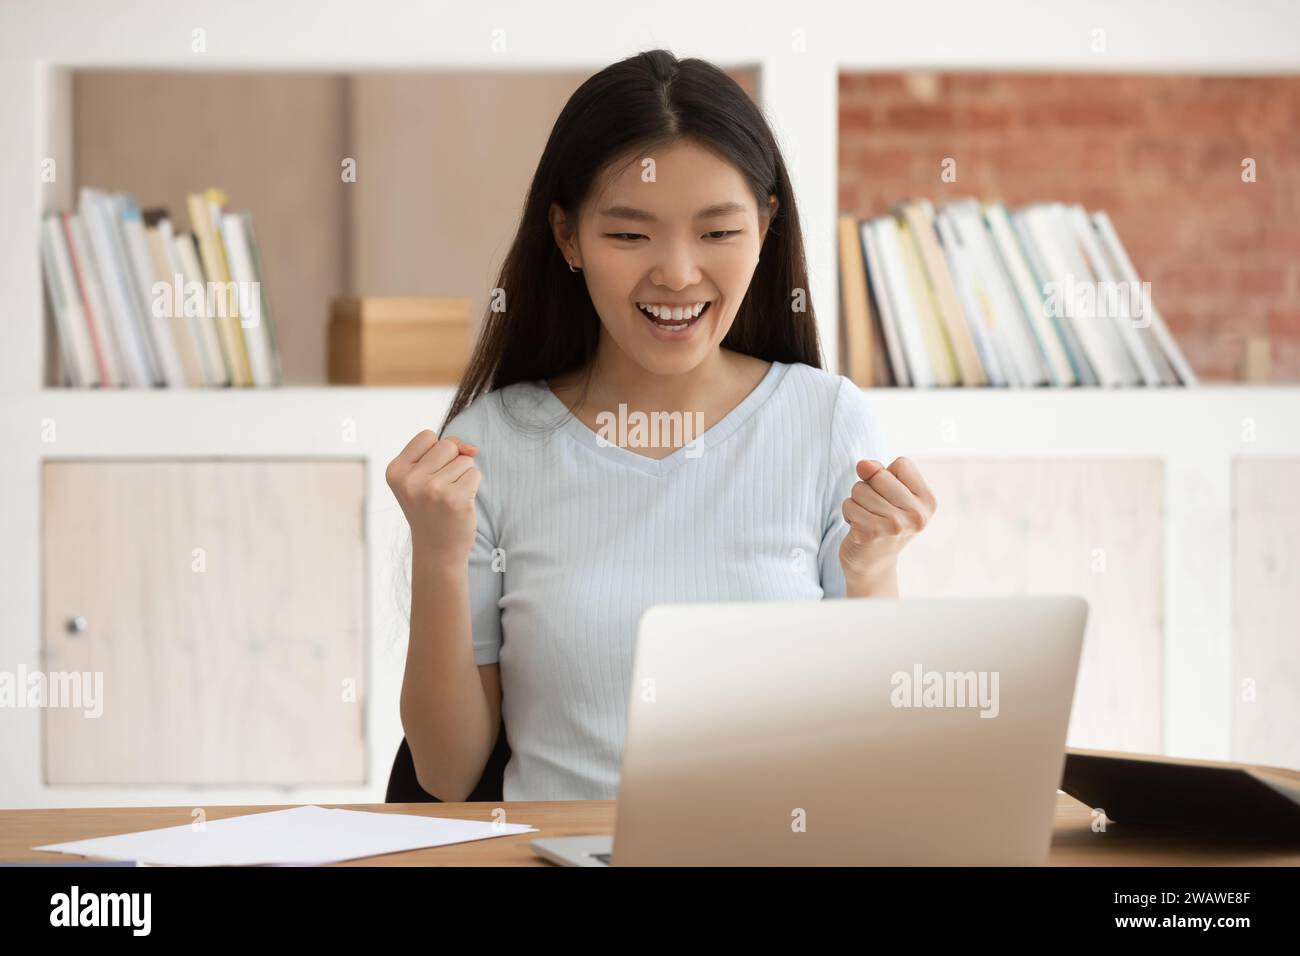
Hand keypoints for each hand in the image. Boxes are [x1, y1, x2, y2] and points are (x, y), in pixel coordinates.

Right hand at [385, 431, 480, 566]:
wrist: (437, 550)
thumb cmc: (432, 509)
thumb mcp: (425, 475)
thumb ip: (445, 450)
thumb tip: (472, 449)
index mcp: (395, 470)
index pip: (427, 436)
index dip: (436, 453)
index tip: (428, 477)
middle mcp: (410, 479)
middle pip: (448, 445)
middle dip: (451, 463)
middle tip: (440, 491)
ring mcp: (432, 490)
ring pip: (464, 459)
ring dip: (463, 476)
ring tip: (449, 498)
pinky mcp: (455, 499)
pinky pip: (475, 474)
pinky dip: (472, 486)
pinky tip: (460, 504)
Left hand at [839, 456, 934, 590]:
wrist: (873, 563)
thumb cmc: (882, 520)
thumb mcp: (890, 494)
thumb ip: (879, 472)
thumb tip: (863, 464)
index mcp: (928, 502)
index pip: (902, 463)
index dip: (888, 475)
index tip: (891, 497)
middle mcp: (916, 515)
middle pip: (879, 475)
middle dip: (869, 487)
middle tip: (876, 510)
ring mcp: (894, 525)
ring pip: (860, 489)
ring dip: (857, 501)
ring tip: (867, 518)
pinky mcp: (871, 533)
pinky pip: (848, 504)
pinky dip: (848, 512)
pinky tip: (859, 527)